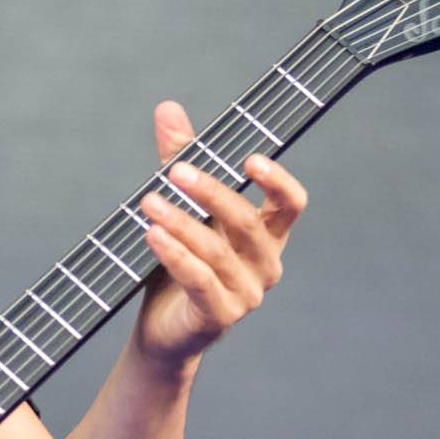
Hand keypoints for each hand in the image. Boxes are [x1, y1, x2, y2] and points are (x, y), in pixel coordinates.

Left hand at [131, 100, 307, 371]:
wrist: (163, 330)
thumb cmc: (179, 263)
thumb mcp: (182, 207)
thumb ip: (180, 159)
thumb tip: (168, 108)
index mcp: (267, 235)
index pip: (291, 205)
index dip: (277, 181)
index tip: (250, 158)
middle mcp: (265, 264)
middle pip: (247, 221)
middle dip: (210, 192)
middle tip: (174, 170)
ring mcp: (247, 293)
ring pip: (217, 250)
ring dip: (181, 222)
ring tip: (148, 201)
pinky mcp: (221, 316)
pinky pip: (199, 280)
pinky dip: (175, 255)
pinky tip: (153, 234)